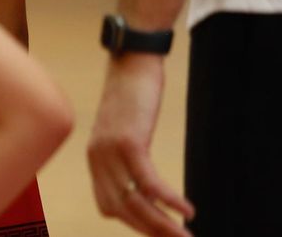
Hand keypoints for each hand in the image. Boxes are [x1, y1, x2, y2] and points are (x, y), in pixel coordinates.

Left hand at [87, 53, 192, 234]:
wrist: (130, 61)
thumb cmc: (132, 97)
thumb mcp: (123, 131)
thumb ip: (126, 158)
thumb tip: (144, 187)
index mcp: (94, 158)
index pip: (109, 206)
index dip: (135, 224)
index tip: (158, 231)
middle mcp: (97, 157)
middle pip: (122, 209)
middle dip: (152, 230)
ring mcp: (110, 149)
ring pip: (135, 201)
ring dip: (163, 223)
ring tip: (186, 234)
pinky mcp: (128, 140)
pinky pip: (148, 181)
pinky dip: (168, 200)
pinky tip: (187, 210)